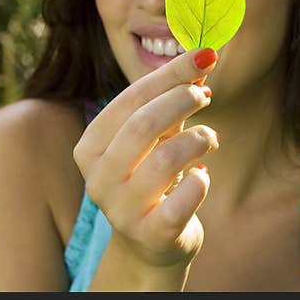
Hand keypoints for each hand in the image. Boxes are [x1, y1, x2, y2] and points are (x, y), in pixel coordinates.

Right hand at [73, 48, 218, 271]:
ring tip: (209, 139)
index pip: (130, 99)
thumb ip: (172, 98)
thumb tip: (202, 58)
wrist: (151, 243)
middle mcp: (98, 179)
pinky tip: (202, 176)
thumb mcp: (155, 136)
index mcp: (90, 147)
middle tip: (205, 95)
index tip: (204, 56)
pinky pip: (182, 201)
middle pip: (143, 125)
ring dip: (198, 139)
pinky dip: (200, 181)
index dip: (170, 75)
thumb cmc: (152, 175)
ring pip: (166, 159)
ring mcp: (121, 210)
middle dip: (181, 101)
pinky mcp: (151, 234)